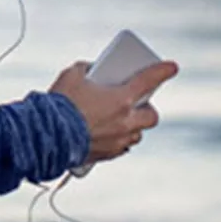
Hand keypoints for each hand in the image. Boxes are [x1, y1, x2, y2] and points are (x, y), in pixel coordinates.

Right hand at [50, 60, 178, 163]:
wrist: (48, 134)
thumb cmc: (61, 103)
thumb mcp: (72, 75)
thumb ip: (86, 70)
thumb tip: (91, 71)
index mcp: (121, 98)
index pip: (149, 80)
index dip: (162, 71)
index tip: (171, 67)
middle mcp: (126, 121)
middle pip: (151, 115)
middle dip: (147, 108)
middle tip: (136, 101)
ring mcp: (119, 140)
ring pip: (137, 134)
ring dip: (133, 126)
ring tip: (119, 118)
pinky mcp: (108, 154)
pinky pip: (121, 147)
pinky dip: (118, 139)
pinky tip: (105, 133)